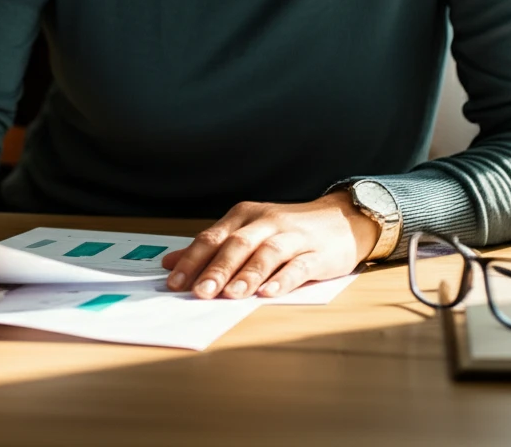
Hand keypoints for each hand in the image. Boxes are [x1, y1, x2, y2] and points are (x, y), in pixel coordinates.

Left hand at [160, 192, 379, 298]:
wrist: (341, 220)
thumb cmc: (287, 230)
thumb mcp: (247, 232)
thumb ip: (212, 248)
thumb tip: (170, 263)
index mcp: (244, 216)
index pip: (213, 237)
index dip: (193, 259)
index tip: (175, 282)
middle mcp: (266, 222)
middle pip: (238, 244)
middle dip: (217, 268)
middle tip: (200, 291)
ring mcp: (292, 236)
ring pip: (267, 253)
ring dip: (248, 274)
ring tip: (232, 295)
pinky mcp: (317, 253)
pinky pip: (299, 266)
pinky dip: (283, 279)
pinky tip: (270, 293)